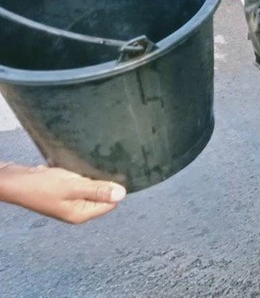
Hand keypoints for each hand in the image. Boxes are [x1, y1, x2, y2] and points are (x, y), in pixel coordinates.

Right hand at [0, 163, 125, 223]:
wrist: (16, 182)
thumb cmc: (42, 186)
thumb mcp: (73, 186)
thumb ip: (97, 190)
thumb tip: (122, 194)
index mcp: (81, 214)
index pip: (110, 203)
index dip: (114, 188)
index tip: (115, 173)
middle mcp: (77, 211)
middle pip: (101, 195)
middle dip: (103, 182)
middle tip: (102, 166)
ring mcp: (70, 202)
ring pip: (91, 188)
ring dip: (92, 177)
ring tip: (89, 166)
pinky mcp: (64, 192)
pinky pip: (81, 184)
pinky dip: (82, 175)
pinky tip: (79, 167)